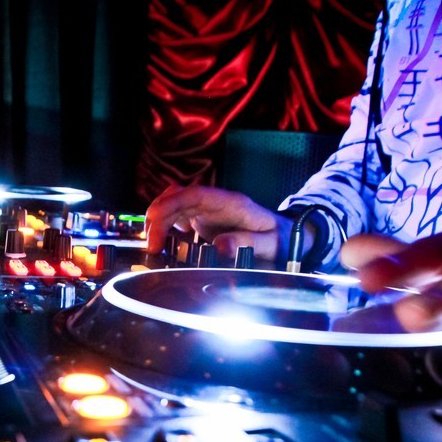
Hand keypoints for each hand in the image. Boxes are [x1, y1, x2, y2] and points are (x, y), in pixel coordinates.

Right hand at [144, 184, 291, 259]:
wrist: (288, 236)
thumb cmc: (281, 239)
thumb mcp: (271, 244)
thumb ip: (247, 243)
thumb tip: (221, 245)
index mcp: (231, 203)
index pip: (194, 194)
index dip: (170, 206)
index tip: (157, 227)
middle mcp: (216, 203)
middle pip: (177, 198)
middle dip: (157, 217)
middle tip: (153, 245)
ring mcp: (209, 210)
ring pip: (174, 205)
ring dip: (159, 222)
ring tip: (155, 246)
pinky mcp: (205, 220)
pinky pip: (179, 216)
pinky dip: (167, 227)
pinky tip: (167, 243)